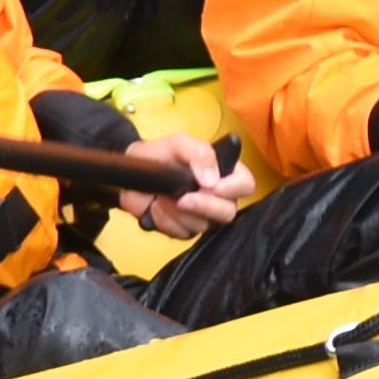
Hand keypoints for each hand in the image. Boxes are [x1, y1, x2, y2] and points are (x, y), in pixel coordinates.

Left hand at [109, 130, 247, 241]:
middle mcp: (218, 197)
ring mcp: (202, 216)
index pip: (246, 184)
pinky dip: (166, 221)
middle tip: (183, 197)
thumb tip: (212, 179)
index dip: (234, 188)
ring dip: (178, 212)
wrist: (133, 171)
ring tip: (162, 196)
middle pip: (228, 212)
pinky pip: (182, 234)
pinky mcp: (184, 230)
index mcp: (223, 172)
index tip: (215, 186)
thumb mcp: (179, 144)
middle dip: (204, 206)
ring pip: (203, 225)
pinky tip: (156, 207)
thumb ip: (200, 153)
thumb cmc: (160, 154)